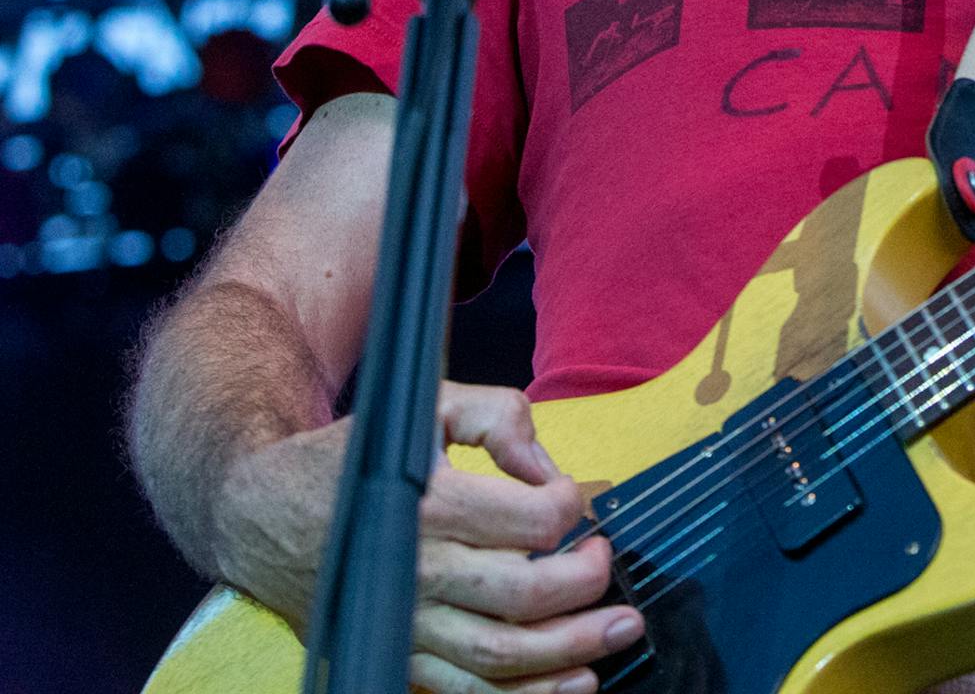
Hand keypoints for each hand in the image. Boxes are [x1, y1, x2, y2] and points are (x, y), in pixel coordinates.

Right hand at [210, 380, 645, 693]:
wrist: (260, 510)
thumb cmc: (354, 456)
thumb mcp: (427, 404)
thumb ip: (497, 418)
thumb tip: (548, 470)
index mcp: (429, 505)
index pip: (528, 521)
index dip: (569, 509)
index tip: (579, 500)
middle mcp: (418, 572)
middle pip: (522, 597)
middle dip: (586, 586)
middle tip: (611, 566)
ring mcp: (406, 623)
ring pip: (499, 656)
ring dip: (569, 653)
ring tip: (620, 634)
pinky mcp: (396, 654)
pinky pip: (464, 692)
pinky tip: (571, 684)